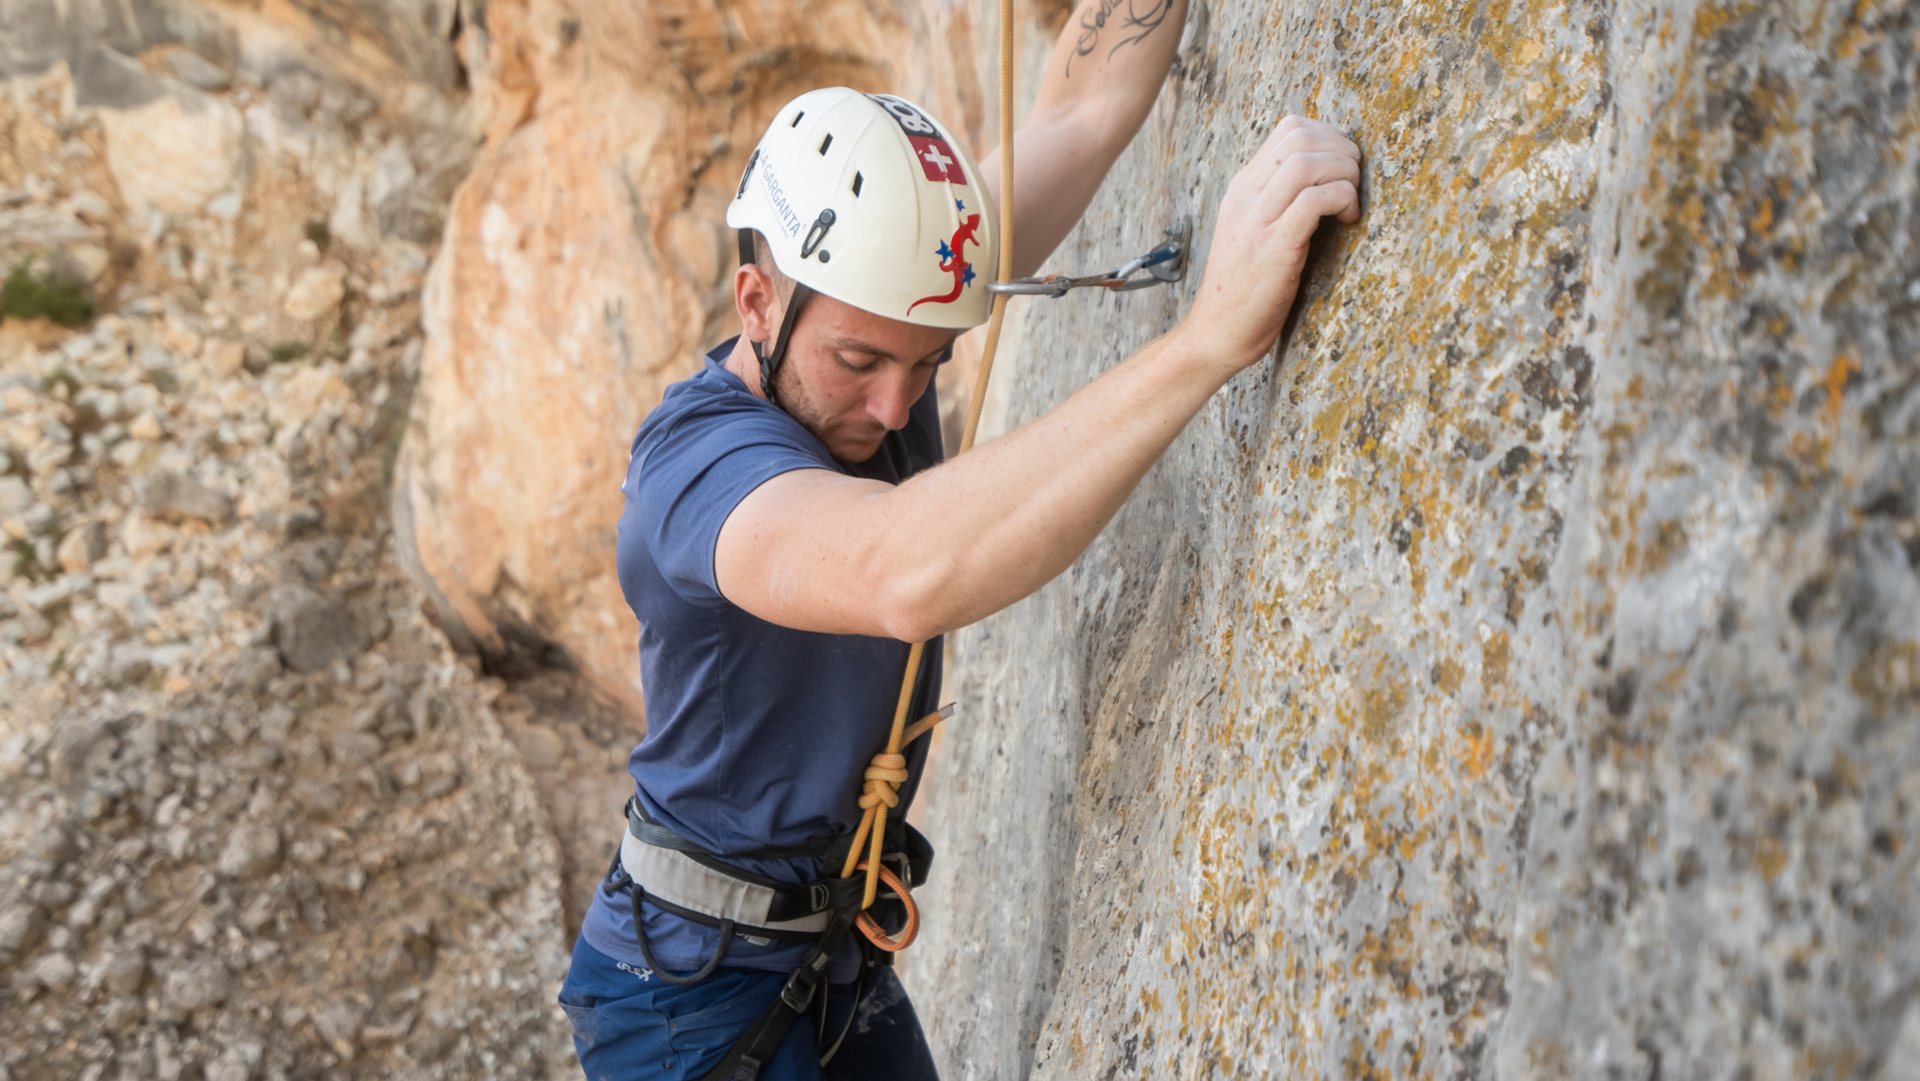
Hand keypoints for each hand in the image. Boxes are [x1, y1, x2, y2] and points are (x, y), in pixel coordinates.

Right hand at [1184, 116, 1361, 370]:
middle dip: (1342, 149)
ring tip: (1352, 200)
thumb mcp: (1254, 232)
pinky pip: (1315, 201)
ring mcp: (1256, 221)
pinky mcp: (1274, 248)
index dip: (1329, 135)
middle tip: (1355, 180)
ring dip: (1344, 173)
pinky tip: (1349, 221)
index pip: (1288, 129)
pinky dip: (1343, 200)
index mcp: (1242, 189)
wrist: (1217, 332)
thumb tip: (1323, 178)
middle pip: (1300, 137)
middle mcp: (1245, 197)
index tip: (1344, 164)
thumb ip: (1279, 202)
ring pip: (1307, 162)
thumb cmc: (1244, 288)